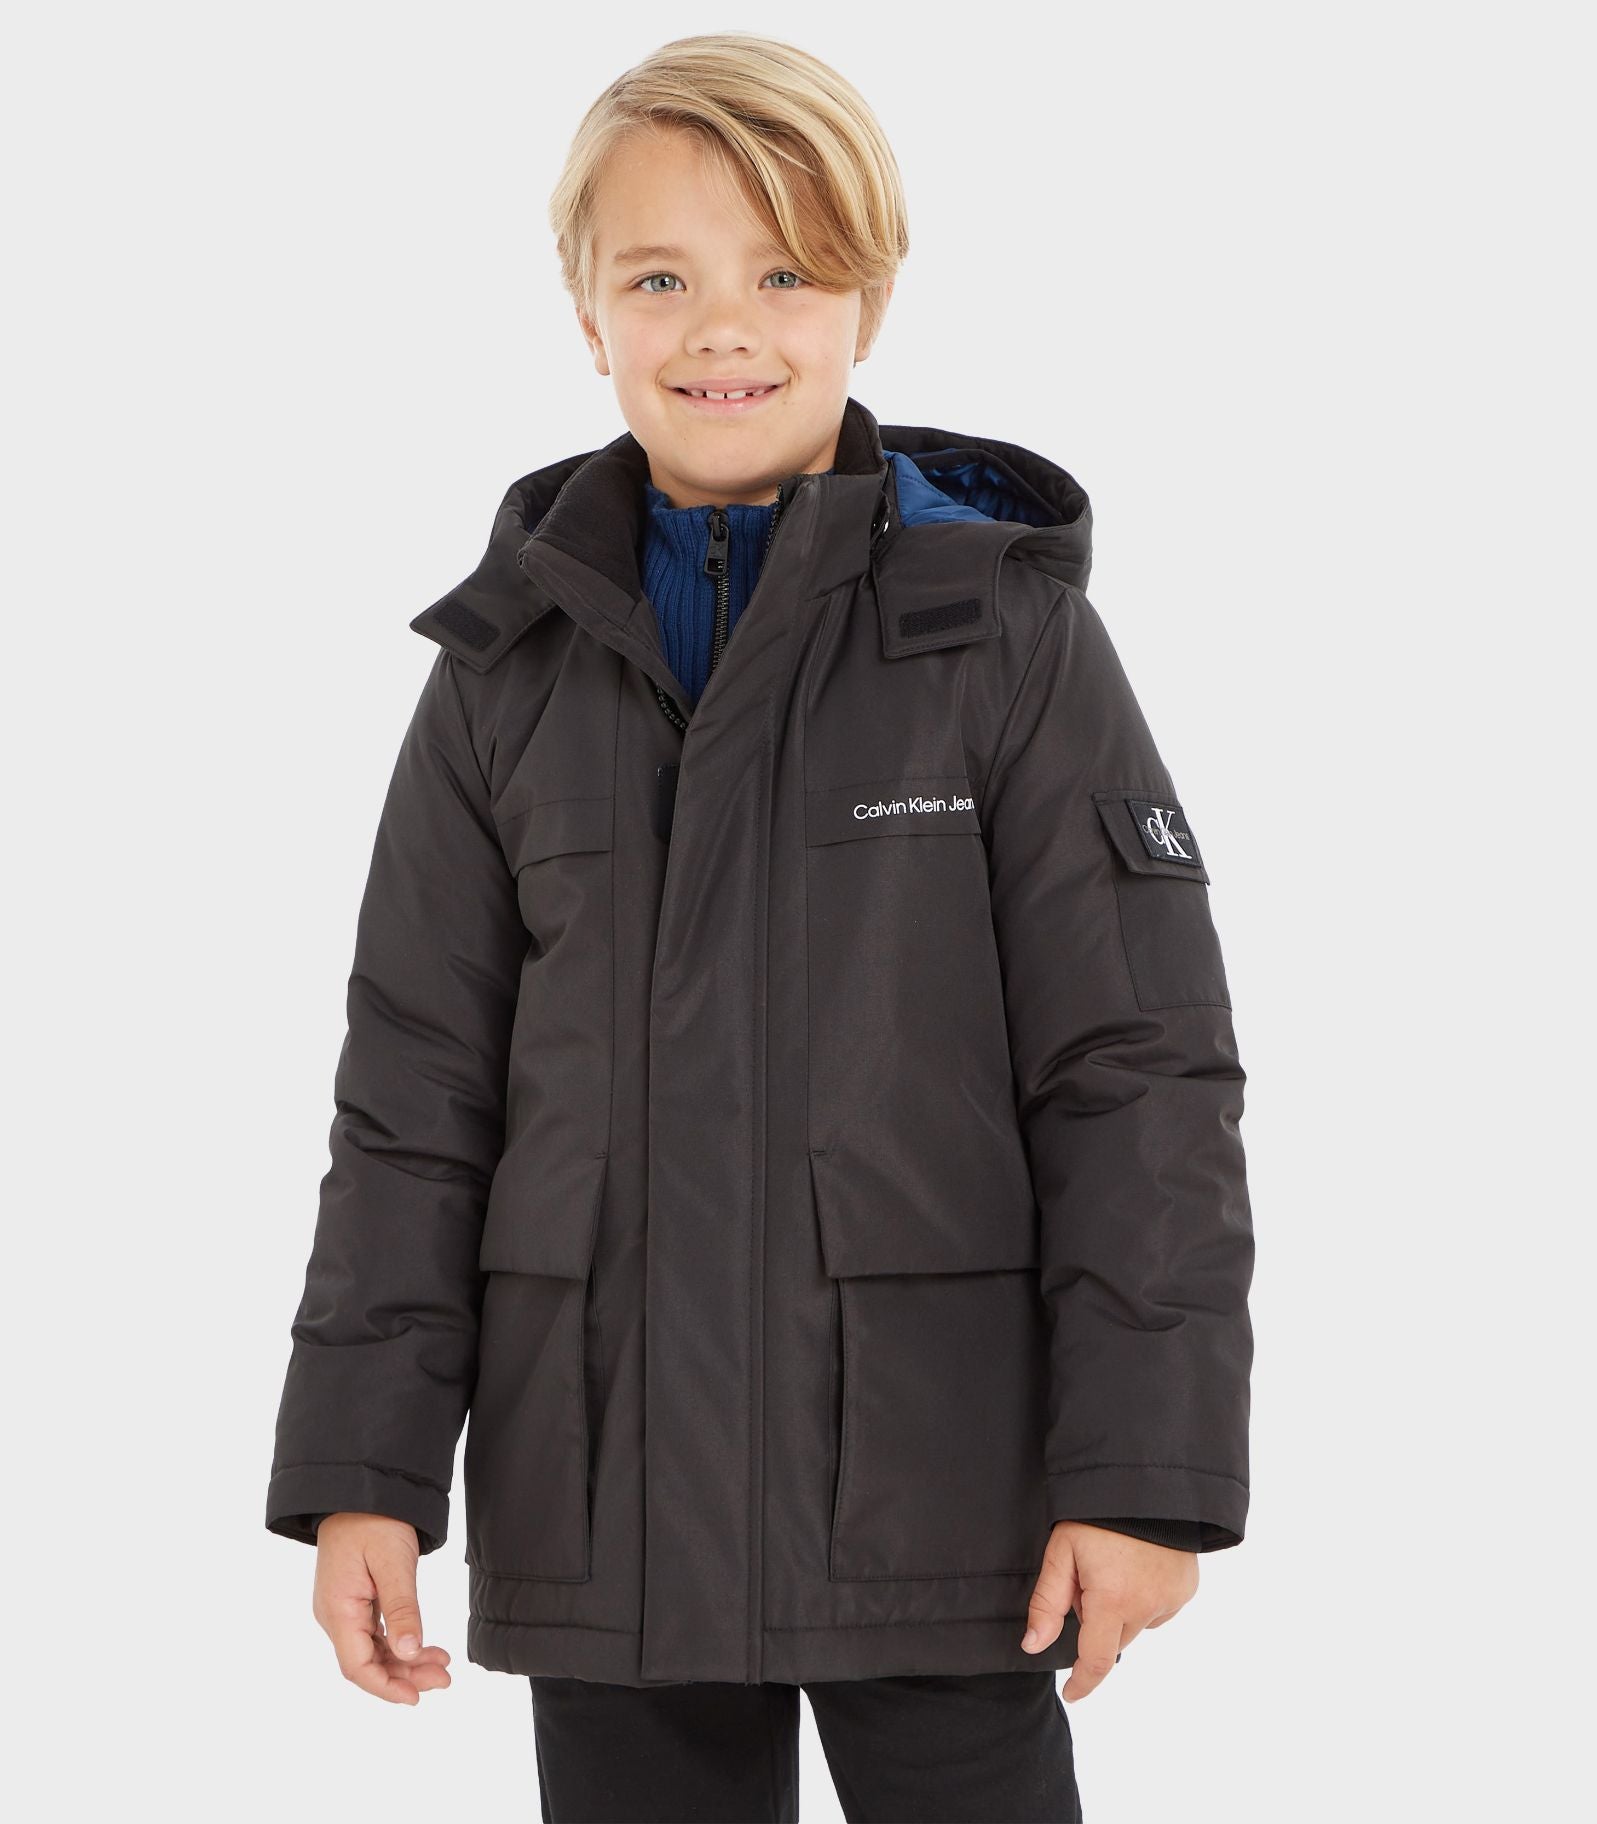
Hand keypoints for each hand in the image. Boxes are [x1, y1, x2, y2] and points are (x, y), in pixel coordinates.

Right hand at [311, 1512, 452, 1704]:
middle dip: (404, 1676)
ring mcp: (343, 1607)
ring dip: (405, 1661)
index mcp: (338, 1609)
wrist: (360, 1486)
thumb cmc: (374, 1518)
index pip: (357, 1666)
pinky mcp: (355, 1598)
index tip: (416, 1697)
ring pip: (373, 1650)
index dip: (385, 1687)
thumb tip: (409, 1653)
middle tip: (444, 1679)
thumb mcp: (393, 1561)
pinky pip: (374, 1632)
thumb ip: (401, 1609)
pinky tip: (424, 1647)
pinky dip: (399, 1642)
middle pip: (366, 1662)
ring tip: (442, 1666)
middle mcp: (335, 1614)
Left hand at [1020, 1521, 1198, 1703]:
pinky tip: (1138, 1567)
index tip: (1072, 1692)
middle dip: (1097, 1622)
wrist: (1146, 1483)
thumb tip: (1032, 1646)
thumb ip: (1048, 1603)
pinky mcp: (1186, 1588)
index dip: (1083, 1682)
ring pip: (1137, 1625)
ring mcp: (1172, 1599)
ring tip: (1115, 1567)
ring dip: (1122, 1611)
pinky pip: (1159, 1609)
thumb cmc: (1096, 1514)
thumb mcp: (1062, 1552)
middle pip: (1114, 1638)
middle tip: (1087, 1579)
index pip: (1096, 1660)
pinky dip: (1145, 1599)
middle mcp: (1147, 1607)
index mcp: (1112, 1601)